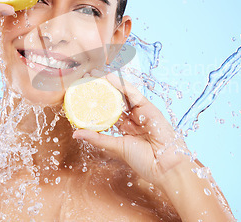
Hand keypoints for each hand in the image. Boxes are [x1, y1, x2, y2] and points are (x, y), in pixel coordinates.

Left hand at [72, 71, 189, 186]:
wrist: (164, 167)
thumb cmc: (144, 161)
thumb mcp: (115, 147)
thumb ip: (97, 138)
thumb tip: (76, 133)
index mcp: (125, 128)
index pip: (108, 111)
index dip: (96, 102)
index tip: (82, 93)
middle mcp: (133, 118)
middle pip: (115, 100)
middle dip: (102, 90)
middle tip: (87, 78)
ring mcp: (141, 112)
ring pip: (124, 95)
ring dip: (110, 84)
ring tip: (95, 75)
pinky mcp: (150, 108)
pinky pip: (135, 95)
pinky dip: (123, 86)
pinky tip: (111, 78)